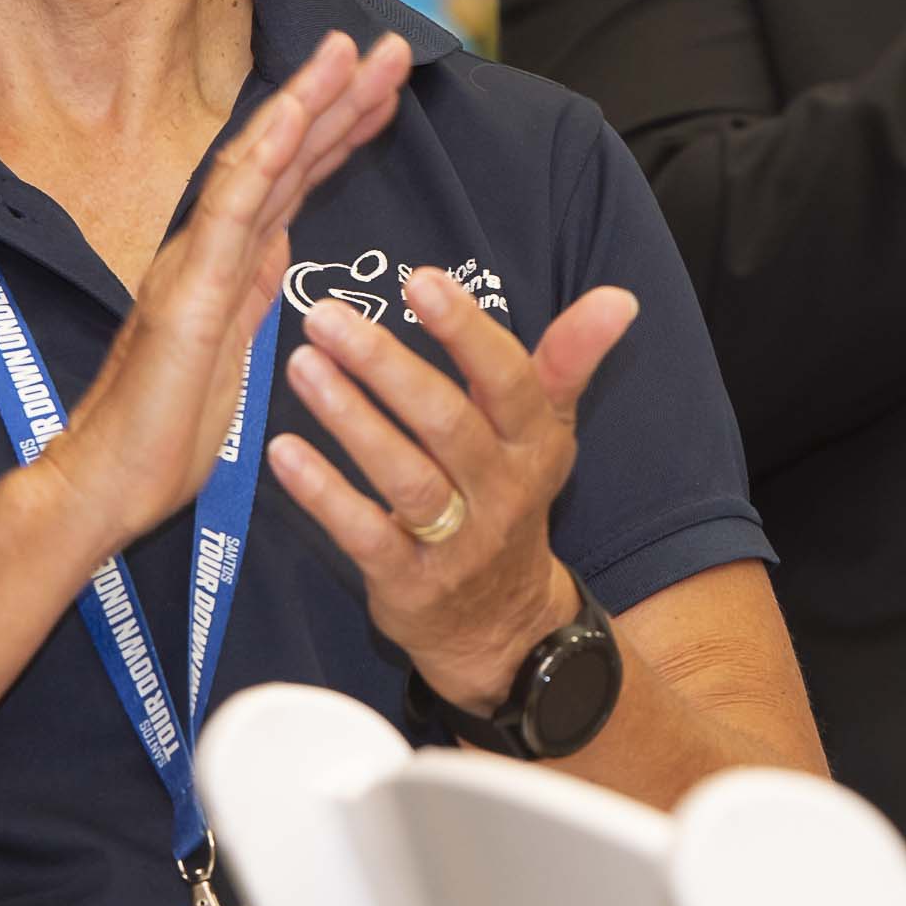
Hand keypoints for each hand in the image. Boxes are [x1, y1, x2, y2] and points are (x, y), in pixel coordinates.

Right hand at [39, 31, 413, 549]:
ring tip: (351, 51)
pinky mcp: (187, 292)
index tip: (383, 84)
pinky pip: (229, 209)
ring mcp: (196, 262)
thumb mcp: (229, 349)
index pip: (295, 179)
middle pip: (285, 156)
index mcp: (231, 261)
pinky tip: (295, 111)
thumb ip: (249, 289)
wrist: (103, 488)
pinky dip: (262, 154)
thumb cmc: (163, 434)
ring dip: (308, 102)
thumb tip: (278, 241)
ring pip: (259, 163)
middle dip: (340, 97)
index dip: (339, 127)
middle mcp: (212, 246)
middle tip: (389, 45)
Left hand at [268, 262, 637, 709]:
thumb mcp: (547, 432)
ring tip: (302, 366)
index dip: (465, 330)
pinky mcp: (409, 583)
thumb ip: (568, 359)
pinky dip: (323, 493)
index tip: (419, 280)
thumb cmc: (510, 498)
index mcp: (535, 444)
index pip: (507, 378)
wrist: (503, 625)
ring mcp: (456, 543)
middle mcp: (502, 491)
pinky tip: (284, 451)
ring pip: (405, 476)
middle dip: (386, 365)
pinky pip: (364, 534)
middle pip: (447, 422)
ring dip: (350, 419)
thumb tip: (620, 297)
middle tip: (330, 316)